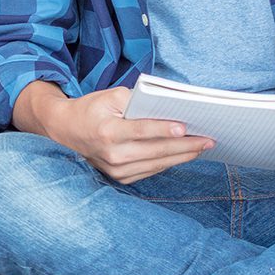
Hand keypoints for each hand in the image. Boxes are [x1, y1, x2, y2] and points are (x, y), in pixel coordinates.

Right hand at [40, 86, 214, 183]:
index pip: (141, 131)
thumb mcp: (110, 96)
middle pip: (156, 151)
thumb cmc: (92, 109)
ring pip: (157, 164)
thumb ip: (137, 100)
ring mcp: (116, 170)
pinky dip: (169, 162)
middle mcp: (112, 154)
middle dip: (185, 145)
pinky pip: (151, 171)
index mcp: (107, 132)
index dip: (164, 130)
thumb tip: (167, 108)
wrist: (66, 130)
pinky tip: (183, 154)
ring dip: (182, 156)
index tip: (185, 128)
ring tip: (202, 147)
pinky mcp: (120, 178)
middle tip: (208, 140)